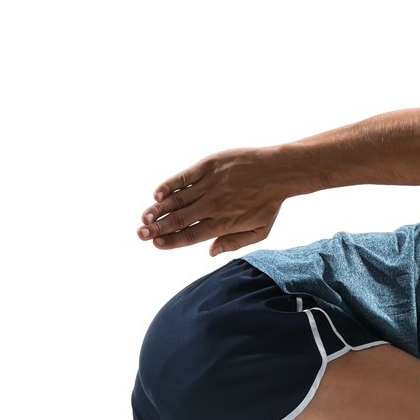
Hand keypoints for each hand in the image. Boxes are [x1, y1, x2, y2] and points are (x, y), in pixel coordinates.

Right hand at [137, 147, 285, 255]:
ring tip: (143, 217)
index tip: (156, 244)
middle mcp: (214, 205)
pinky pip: (184, 178)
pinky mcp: (208, 167)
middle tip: (140, 234)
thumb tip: (210, 252)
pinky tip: (156, 193)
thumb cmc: (269, 203)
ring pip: (178, 200)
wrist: (279, 171)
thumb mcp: (259, 231)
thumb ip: (234, 243)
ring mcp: (210, 185)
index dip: (172, 241)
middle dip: (157, 228)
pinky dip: (170, 185)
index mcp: (224, 223)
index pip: (191, 236)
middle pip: (179, 220)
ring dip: (158, 209)